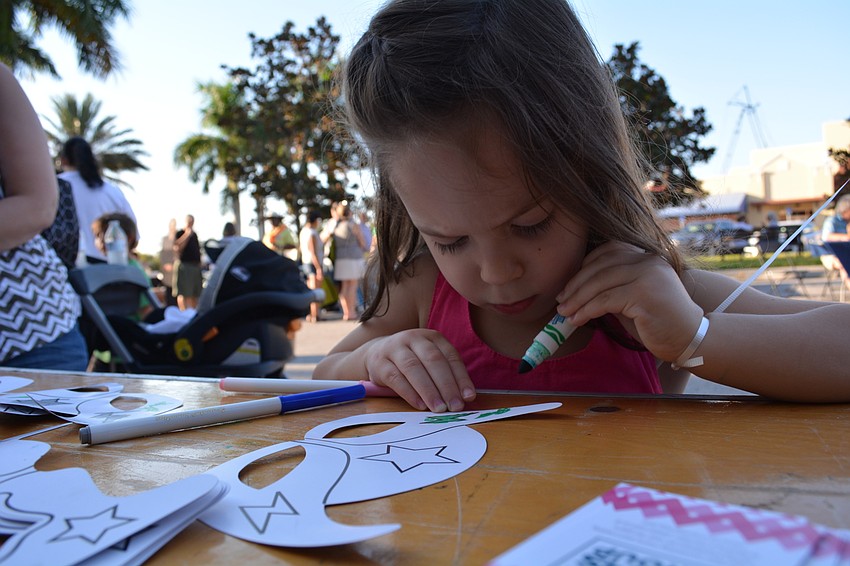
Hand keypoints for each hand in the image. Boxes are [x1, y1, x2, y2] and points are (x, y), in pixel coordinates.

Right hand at [362, 329, 475, 411]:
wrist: (377, 353)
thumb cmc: (411, 360)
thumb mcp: (430, 361)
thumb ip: (447, 375)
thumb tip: (465, 396)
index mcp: (431, 337)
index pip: (450, 356)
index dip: (461, 377)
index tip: (468, 397)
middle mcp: (413, 338)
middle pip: (433, 360)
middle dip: (446, 385)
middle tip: (455, 406)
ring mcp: (394, 348)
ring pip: (414, 368)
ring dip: (429, 390)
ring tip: (439, 408)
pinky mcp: (379, 362)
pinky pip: (395, 378)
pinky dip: (409, 393)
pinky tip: (420, 405)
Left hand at [556, 241, 703, 362]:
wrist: (689, 338)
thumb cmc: (657, 320)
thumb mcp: (632, 296)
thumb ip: (612, 285)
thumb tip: (576, 288)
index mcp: (646, 256)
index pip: (608, 251)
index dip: (584, 266)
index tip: (569, 286)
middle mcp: (647, 261)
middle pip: (600, 266)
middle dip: (575, 285)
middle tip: (560, 301)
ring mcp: (648, 275)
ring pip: (600, 283)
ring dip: (577, 299)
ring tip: (564, 313)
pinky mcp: (644, 293)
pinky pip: (606, 300)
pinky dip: (587, 310)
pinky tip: (577, 320)